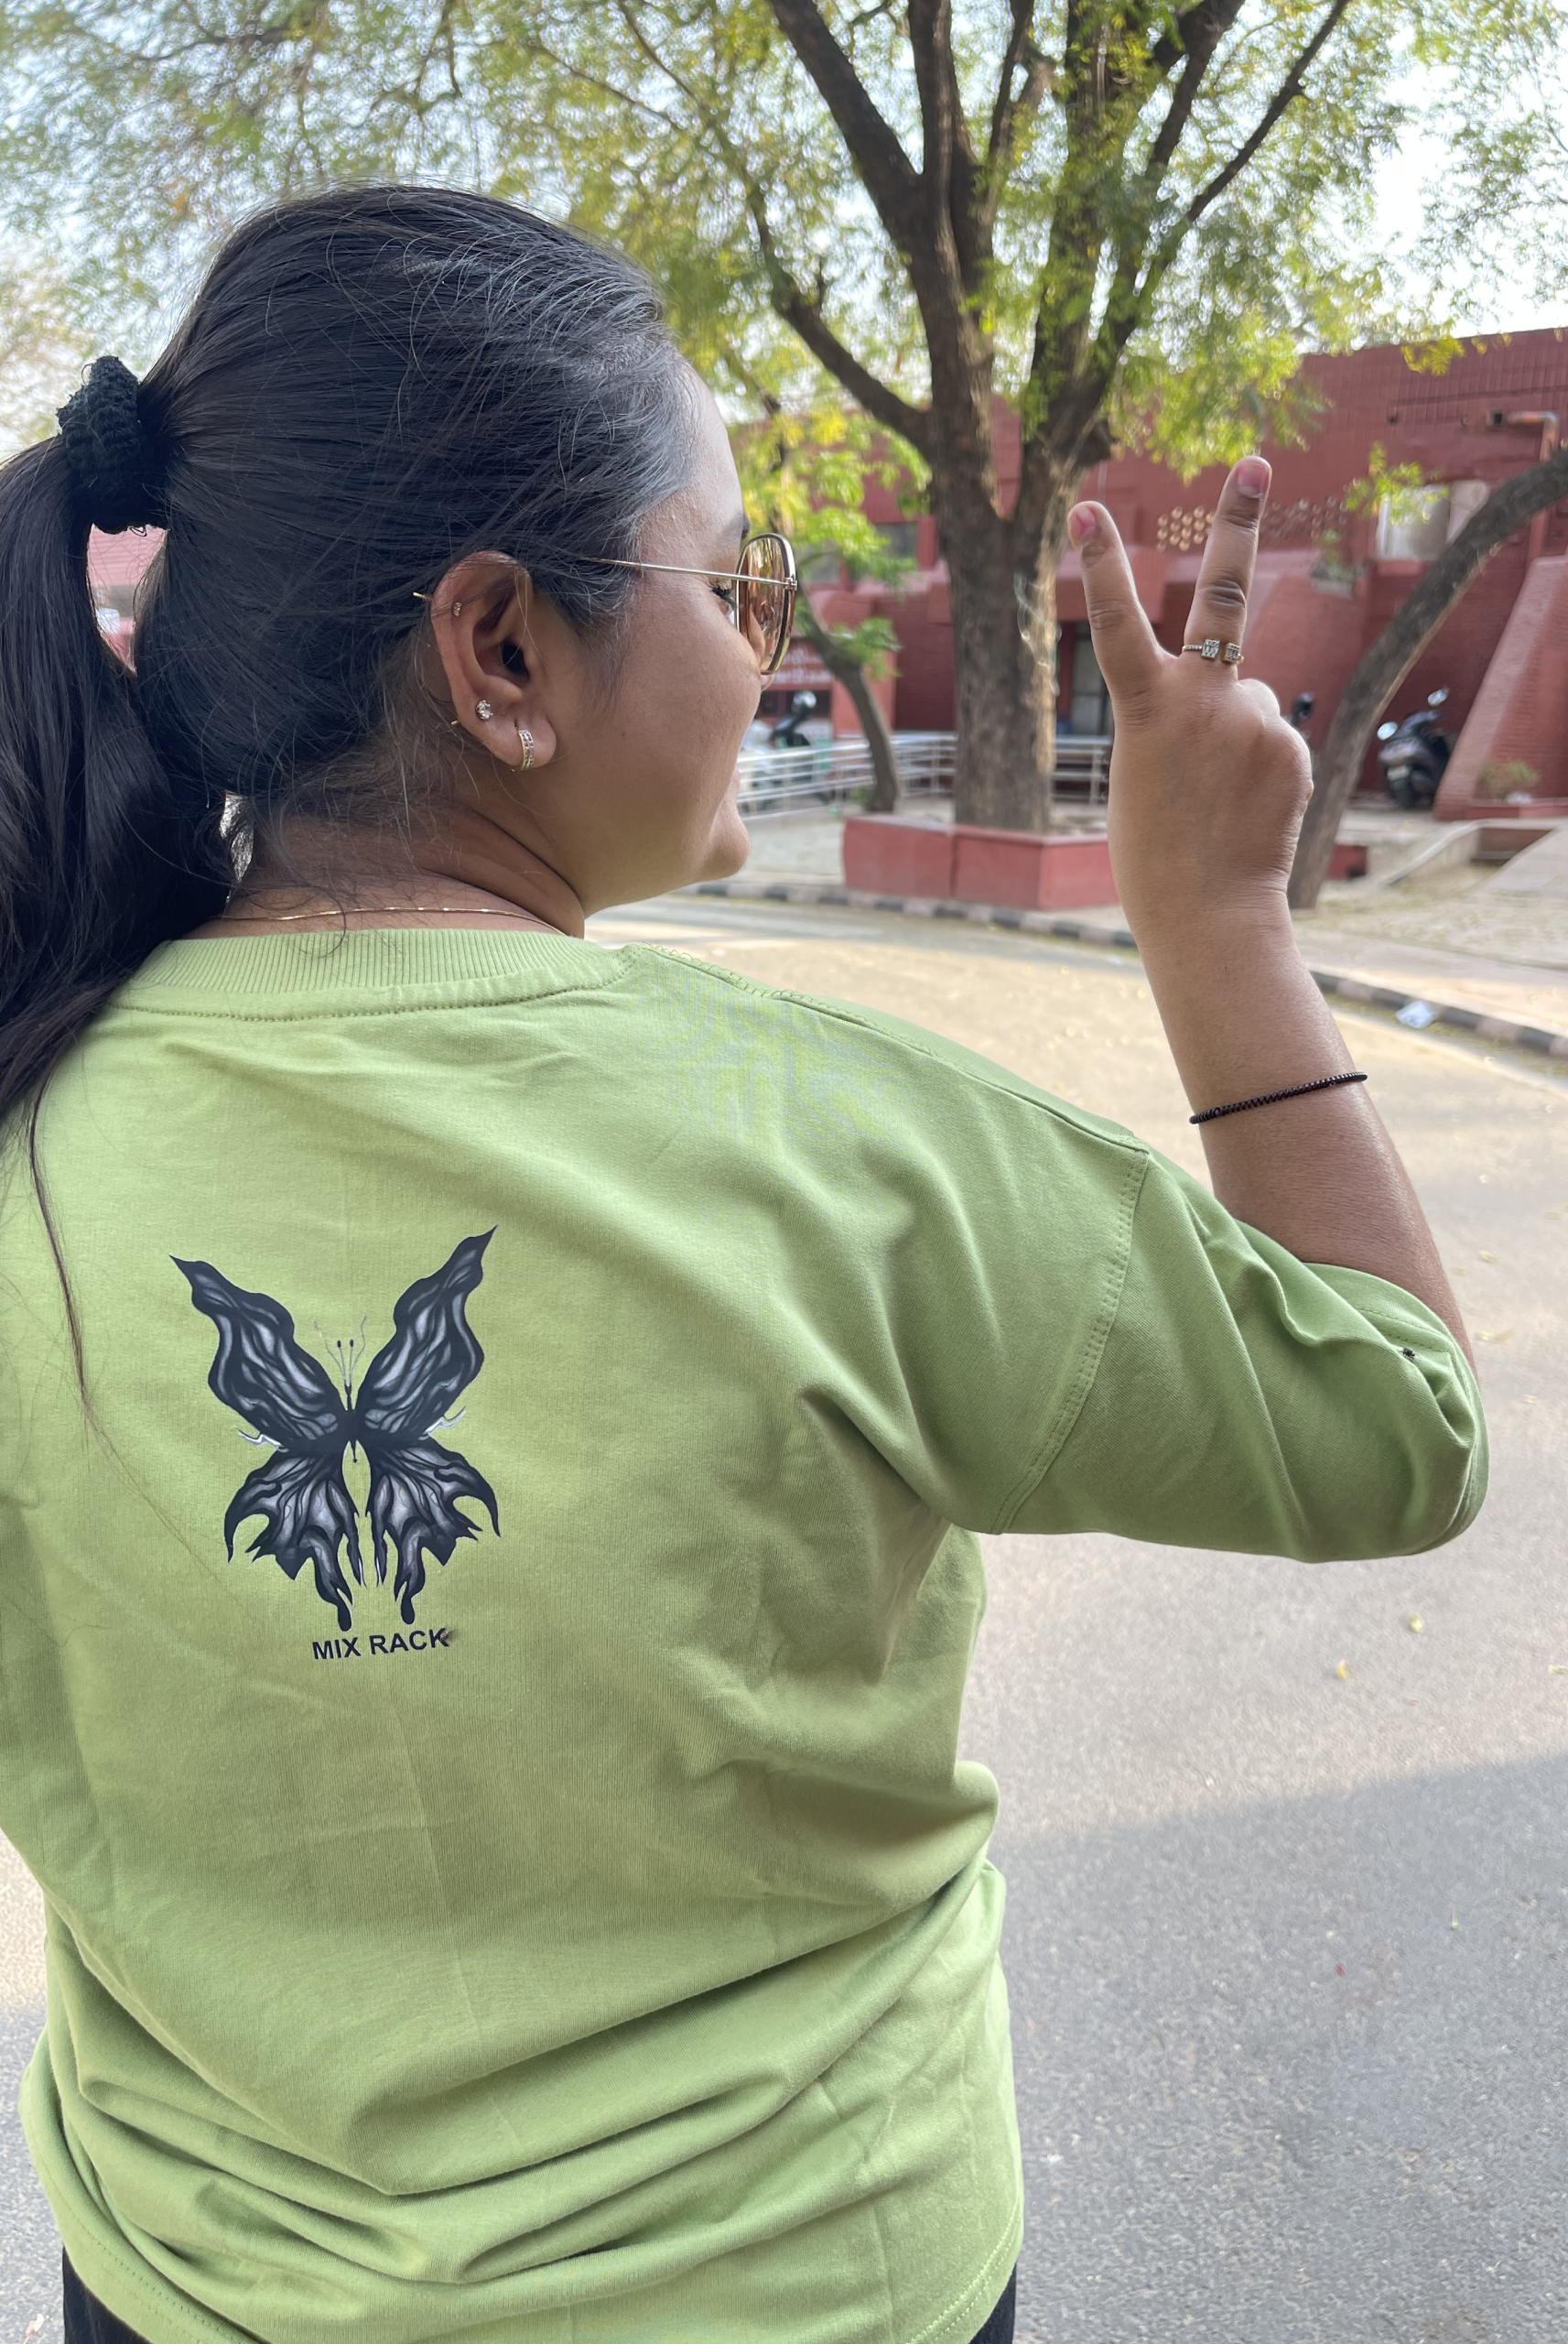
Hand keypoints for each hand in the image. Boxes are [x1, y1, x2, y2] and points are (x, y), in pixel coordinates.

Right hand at [1070, 456, 1310, 943]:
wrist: (1210, 914)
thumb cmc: (1155, 856)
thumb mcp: (1150, 774)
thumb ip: (1191, 717)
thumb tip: (1255, 691)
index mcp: (1145, 711)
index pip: (1115, 622)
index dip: (1100, 564)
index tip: (1085, 508)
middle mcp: (1205, 701)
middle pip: (1222, 594)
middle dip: (1236, 520)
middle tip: (1255, 460)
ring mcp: (1255, 721)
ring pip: (1247, 704)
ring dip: (1234, 741)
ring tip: (1217, 801)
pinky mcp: (1292, 747)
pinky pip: (1271, 740)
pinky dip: (1259, 770)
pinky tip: (1246, 810)